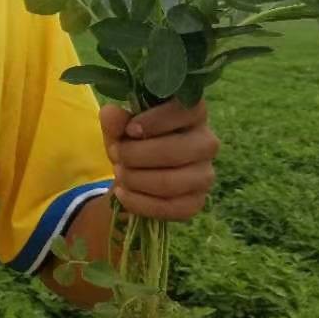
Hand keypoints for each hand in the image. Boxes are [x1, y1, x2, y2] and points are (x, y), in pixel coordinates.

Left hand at [98, 98, 219, 220]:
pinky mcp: (197, 202)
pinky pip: (169, 207)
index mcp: (194, 115)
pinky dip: (139, 202)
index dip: (155, 120)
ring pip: (170, 182)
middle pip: (175, 151)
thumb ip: (116, 120)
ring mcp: (205, 175)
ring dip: (135, 179)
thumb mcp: (120, 128)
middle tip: (115, 154)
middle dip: (135, 155)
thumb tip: (111, 113)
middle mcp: (207, 143)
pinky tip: (123, 193)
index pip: (185, 111)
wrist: (138, 174)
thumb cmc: (134, 142)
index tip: (130, 130)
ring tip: (119, 173)